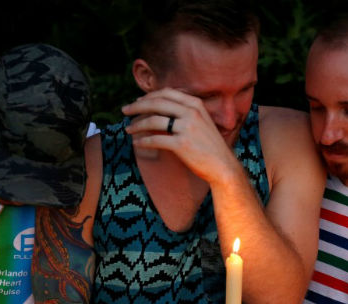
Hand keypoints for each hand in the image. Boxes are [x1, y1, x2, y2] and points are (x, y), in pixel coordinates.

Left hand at [122, 88, 239, 183]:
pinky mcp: (181, 144)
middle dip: (137, 106)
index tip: (137, 101)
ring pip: (154, 121)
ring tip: (128, 129)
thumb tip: (160, 107)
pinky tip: (137, 143)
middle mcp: (191, 113)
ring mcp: (186, 128)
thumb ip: (185, 111)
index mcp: (195, 104)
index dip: (149, 96)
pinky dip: (143, 141)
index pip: (166, 93)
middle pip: (157, 103)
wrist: (223, 165)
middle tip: (124, 110)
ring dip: (137, 124)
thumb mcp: (202, 121)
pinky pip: (156, 140)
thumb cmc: (209, 145)